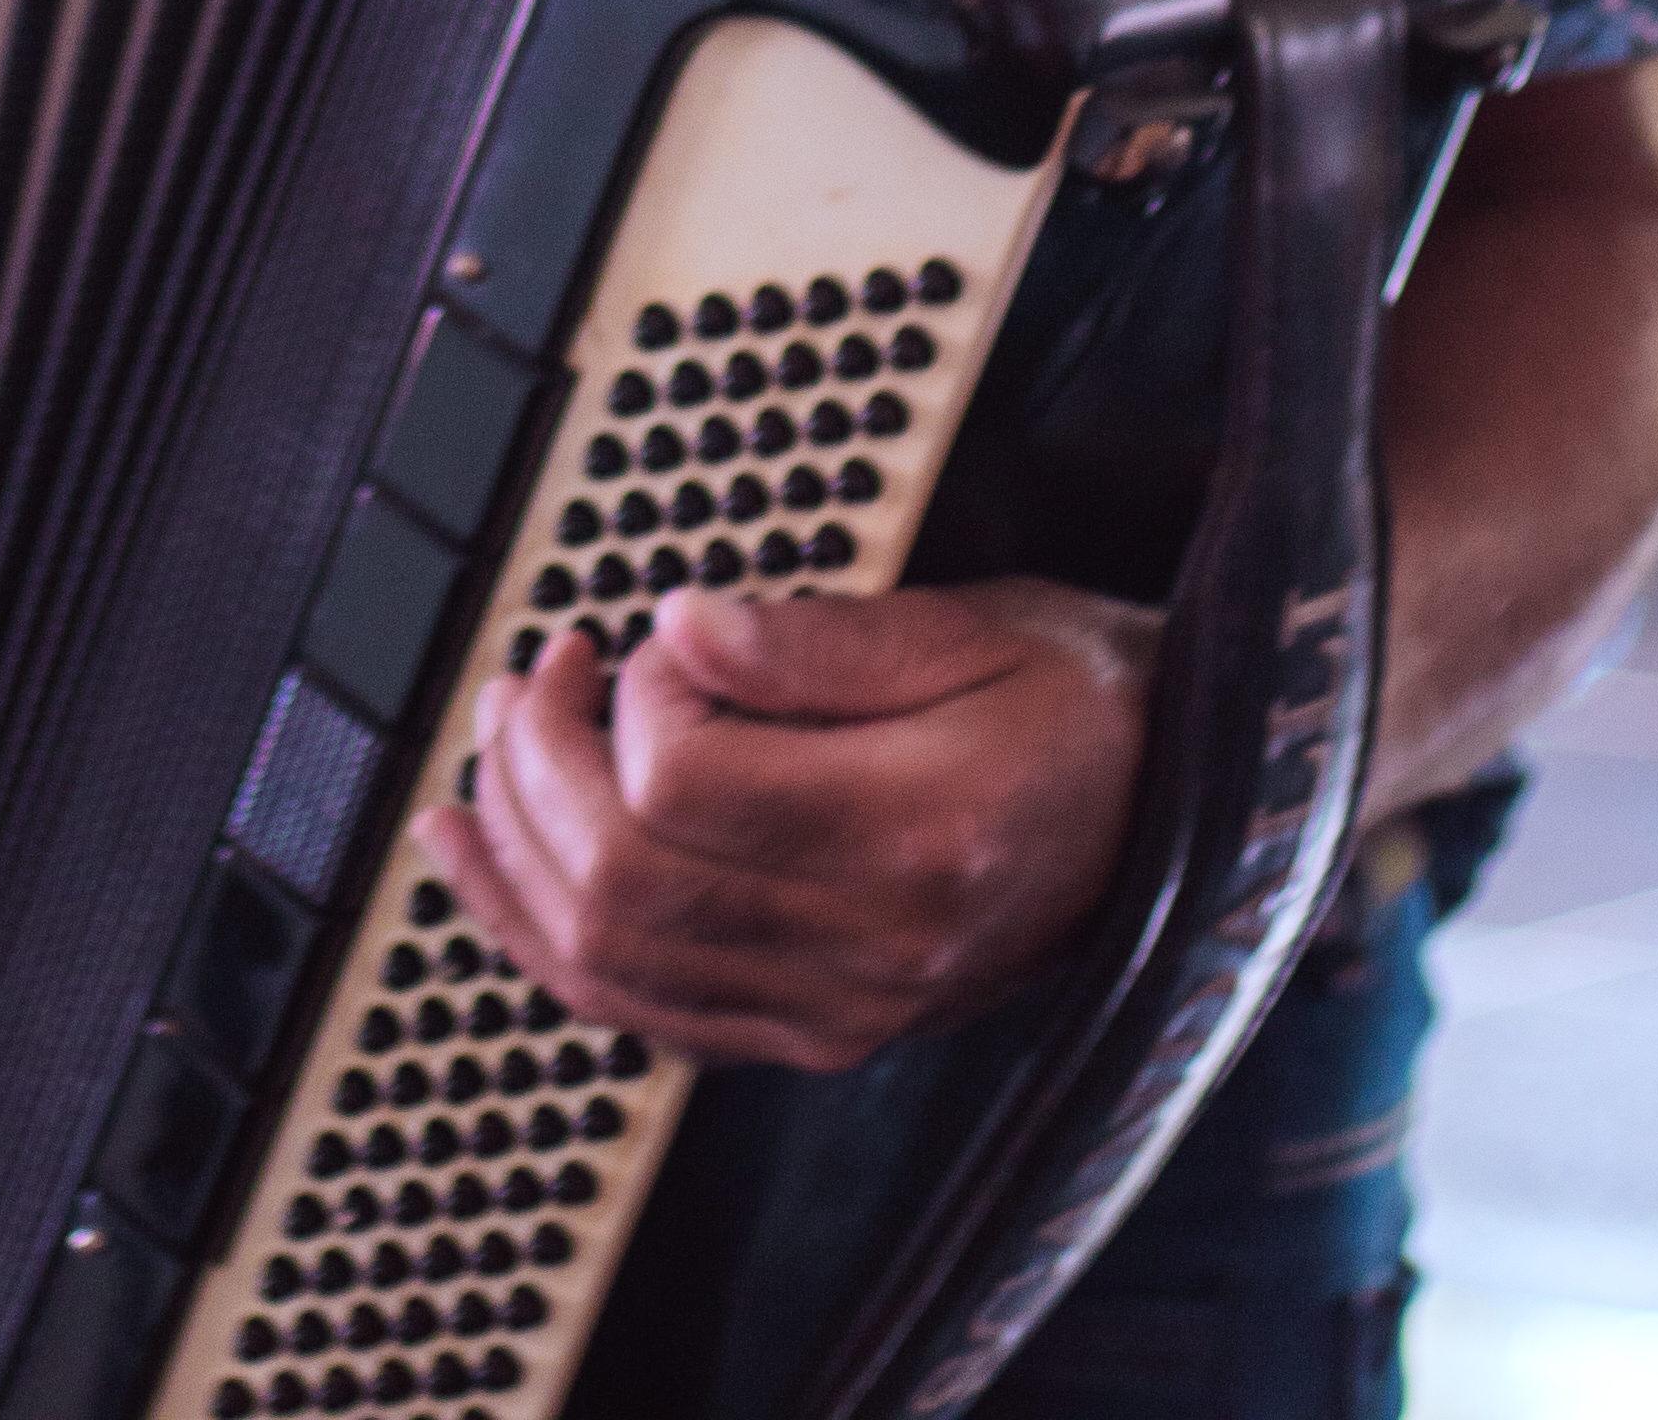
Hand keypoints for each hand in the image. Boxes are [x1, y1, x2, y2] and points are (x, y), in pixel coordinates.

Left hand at [422, 577, 1155, 1074]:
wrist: (1176, 813)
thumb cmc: (1077, 700)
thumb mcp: (973, 622)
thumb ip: (816, 639)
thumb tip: (676, 630)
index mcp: (914, 833)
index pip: (683, 787)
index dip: (632, 696)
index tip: (649, 636)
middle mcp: (869, 949)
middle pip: (623, 880)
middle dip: (537, 762)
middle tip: (536, 672)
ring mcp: (837, 1012)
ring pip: (608, 963)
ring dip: (514, 851)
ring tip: (493, 744)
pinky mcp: (815, 1034)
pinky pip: (638, 1012)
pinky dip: (536, 941)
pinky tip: (481, 863)